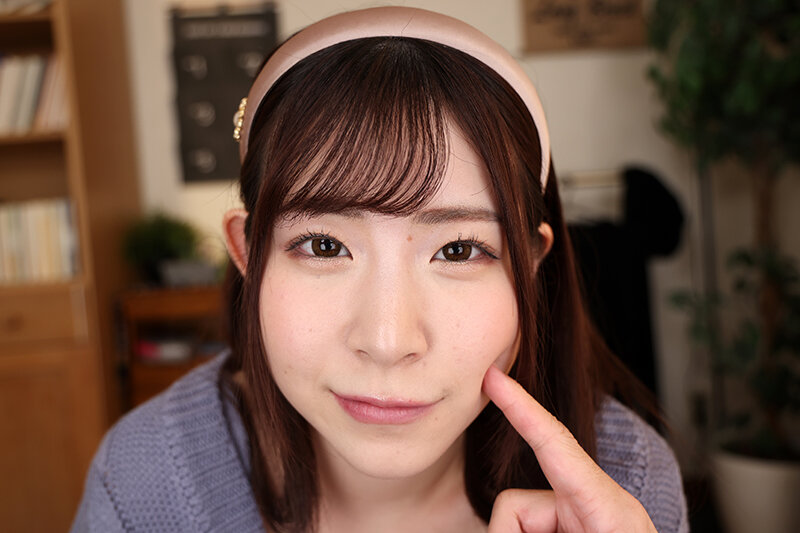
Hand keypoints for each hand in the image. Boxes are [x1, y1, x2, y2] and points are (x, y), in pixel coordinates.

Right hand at [482, 366, 656, 532]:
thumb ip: (539, 523)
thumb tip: (504, 521)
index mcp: (607, 504)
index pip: (554, 441)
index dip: (520, 406)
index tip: (493, 377)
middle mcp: (590, 502)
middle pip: (514, 502)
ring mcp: (578, 516)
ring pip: (514, 520)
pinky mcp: (569, 525)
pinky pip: (524, 528)